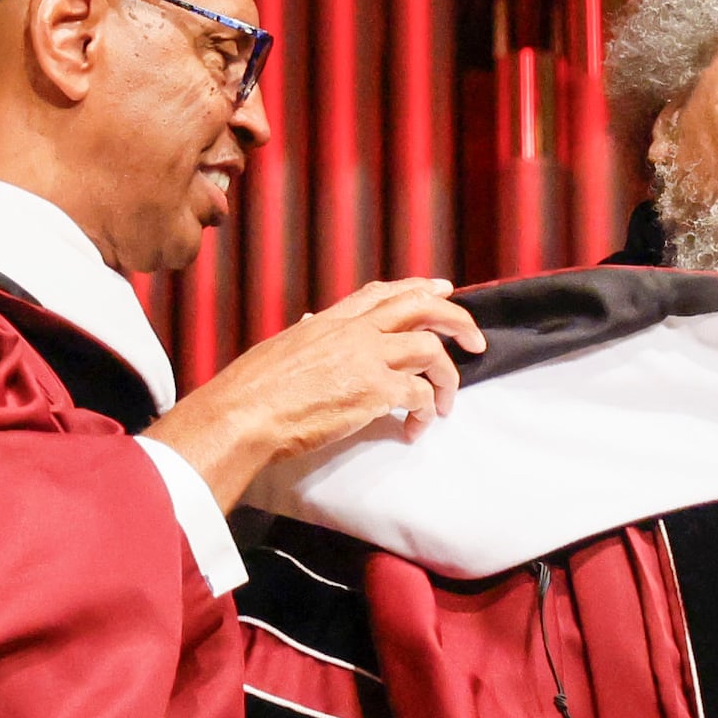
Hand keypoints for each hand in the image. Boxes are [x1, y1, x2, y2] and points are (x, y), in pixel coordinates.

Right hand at [145, 278, 483, 507]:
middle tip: (475, 339)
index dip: (417, 288)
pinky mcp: (374, 392)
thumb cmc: (251, 391)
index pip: (382, 293)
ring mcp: (366, 359)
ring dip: (447, 377)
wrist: (242, 414)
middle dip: (456, 318)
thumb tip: (311, 325)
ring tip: (447, 402)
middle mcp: (353, 332)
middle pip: (420, 308)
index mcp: (330, 322)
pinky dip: (426, 412)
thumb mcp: (281, 350)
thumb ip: (307, 339)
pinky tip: (416, 429)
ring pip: (430, 350)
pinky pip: (420, 396)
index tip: (441, 288)